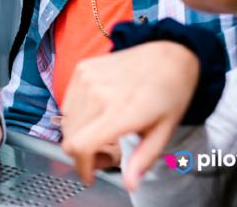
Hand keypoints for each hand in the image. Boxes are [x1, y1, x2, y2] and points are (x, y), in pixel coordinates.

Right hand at [59, 41, 199, 190]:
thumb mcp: (163, 131)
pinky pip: (68, 102)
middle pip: (70, 137)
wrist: (168, 53)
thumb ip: (143, 159)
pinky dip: (77, 114)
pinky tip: (97, 113)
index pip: (81, 146)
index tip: (89, 175)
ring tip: (101, 131)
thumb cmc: (170, 92)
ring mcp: (87, 78)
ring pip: (66, 120)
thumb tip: (129, 183)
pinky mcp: (82, 69)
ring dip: (78, 133)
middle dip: (82, 154)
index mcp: (121, 111)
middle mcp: (98, 93)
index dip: (81, 166)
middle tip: (103, 153)